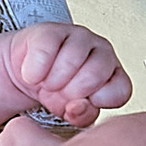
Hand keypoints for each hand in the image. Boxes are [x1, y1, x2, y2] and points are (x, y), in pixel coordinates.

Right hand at [5, 23, 128, 127]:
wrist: (26, 73)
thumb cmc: (54, 91)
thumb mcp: (70, 112)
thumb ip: (81, 115)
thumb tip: (77, 107)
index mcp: (113, 74)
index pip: (120, 91)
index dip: (95, 104)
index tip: (78, 105)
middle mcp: (102, 52)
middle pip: (95, 75)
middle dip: (71, 93)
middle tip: (59, 94)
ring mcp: (79, 37)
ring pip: (71, 61)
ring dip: (53, 81)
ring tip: (46, 83)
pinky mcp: (51, 30)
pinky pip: (45, 51)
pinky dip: (35, 71)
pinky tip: (33, 75)